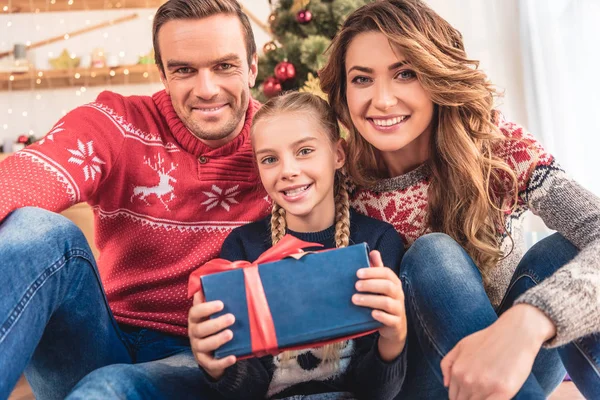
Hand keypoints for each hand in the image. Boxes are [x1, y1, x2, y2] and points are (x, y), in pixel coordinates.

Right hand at [188, 291, 236, 379]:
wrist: (213, 349)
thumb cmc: (213, 324)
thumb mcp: (211, 311)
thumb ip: (208, 297)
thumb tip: (207, 276)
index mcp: (195, 319)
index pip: (195, 312)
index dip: (206, 307)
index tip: (221, 303)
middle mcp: (194, 333)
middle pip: (200, 329)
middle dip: (216, 323)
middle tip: (232, 318)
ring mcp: (198, 348)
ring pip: (204, 346)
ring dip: (217, 340)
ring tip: (231, 334)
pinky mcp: (205, 362)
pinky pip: (211, 364)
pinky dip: (222, 362)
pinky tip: (233, 357)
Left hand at [352, 250, 406, 360]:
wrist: (394, 326)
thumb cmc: (384, 300)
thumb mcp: (381, 284)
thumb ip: (377, 269)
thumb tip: (373, 251)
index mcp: (394, 283)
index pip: (386, 273)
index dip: (372, 272)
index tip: (357, 273)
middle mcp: (398, 294)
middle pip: (387, 286)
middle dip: (370, 285)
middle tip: (355, 286)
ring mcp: (398, 309)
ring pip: (387, 303)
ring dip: (370, 300)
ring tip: (354, 299)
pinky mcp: (396, 323)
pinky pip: (390, 319)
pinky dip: (381, 316)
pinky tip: (371, 313)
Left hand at [440, 304, 555, 399]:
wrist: (515, 333)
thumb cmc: (489, 339)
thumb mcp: (461, 345)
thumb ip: (447, 364)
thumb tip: (445, 384)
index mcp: (457, 371)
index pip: (454, 396)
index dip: (462, 396)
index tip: (471, 392)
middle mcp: (468, 381)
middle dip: (470, 398)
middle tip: (481, 388)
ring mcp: (485, 387)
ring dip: (481, 399)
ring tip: (489, 389)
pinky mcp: (503, 392)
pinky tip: (496, 395)